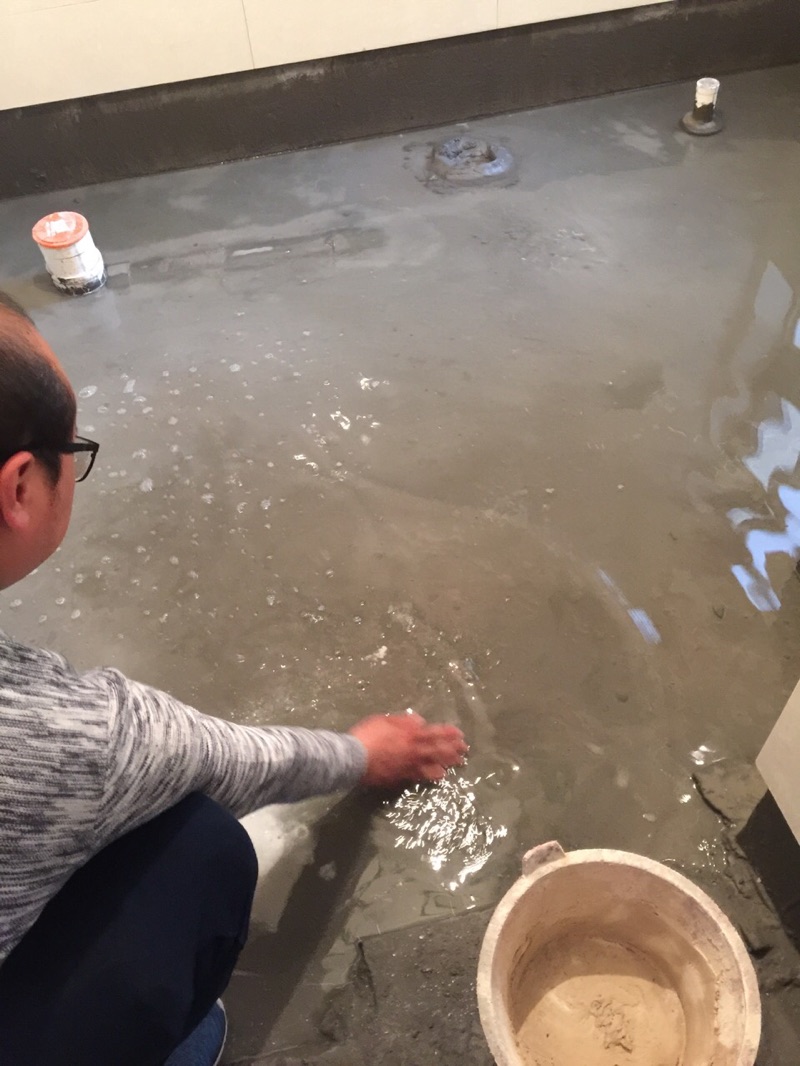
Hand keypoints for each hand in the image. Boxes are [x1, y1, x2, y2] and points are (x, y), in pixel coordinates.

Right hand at [349, 713, 467, 788]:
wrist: (354, 758)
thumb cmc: (368, 735)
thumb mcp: (385, 720)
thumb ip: (403, 721)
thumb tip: (420, 721)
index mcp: (410, 735)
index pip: (434, 734)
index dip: (448, 734)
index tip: (460, 735)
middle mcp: (414, 751)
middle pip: (438, 751)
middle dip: (452, 750)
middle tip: (464, 751)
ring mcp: (409, 766)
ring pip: (433, 765)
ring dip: (446, 764)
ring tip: (457, 764)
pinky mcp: (401, 777)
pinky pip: (420, 776)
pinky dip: (430, 775)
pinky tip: (437, 777)